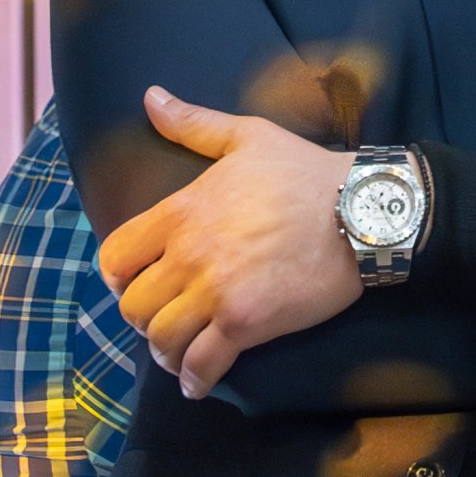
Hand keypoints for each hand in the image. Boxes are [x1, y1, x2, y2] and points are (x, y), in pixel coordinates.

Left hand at [98, 86, 361, 399]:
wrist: (359, 209)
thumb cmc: (304, 171)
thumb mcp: (247, 136)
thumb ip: (193, 123)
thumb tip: (150, 97)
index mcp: (183, 211)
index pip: (116, 256)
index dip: (118, 275)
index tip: (134, 281)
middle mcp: (190, 254)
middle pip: (133, 306)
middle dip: (144, 316)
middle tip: (165, 316)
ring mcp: (217, 291)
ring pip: (161, 339)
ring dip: (166, 351)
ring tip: (181, 349)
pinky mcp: (247, 323)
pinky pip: (201, 365)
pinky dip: (194, 379)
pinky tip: (199, 380)